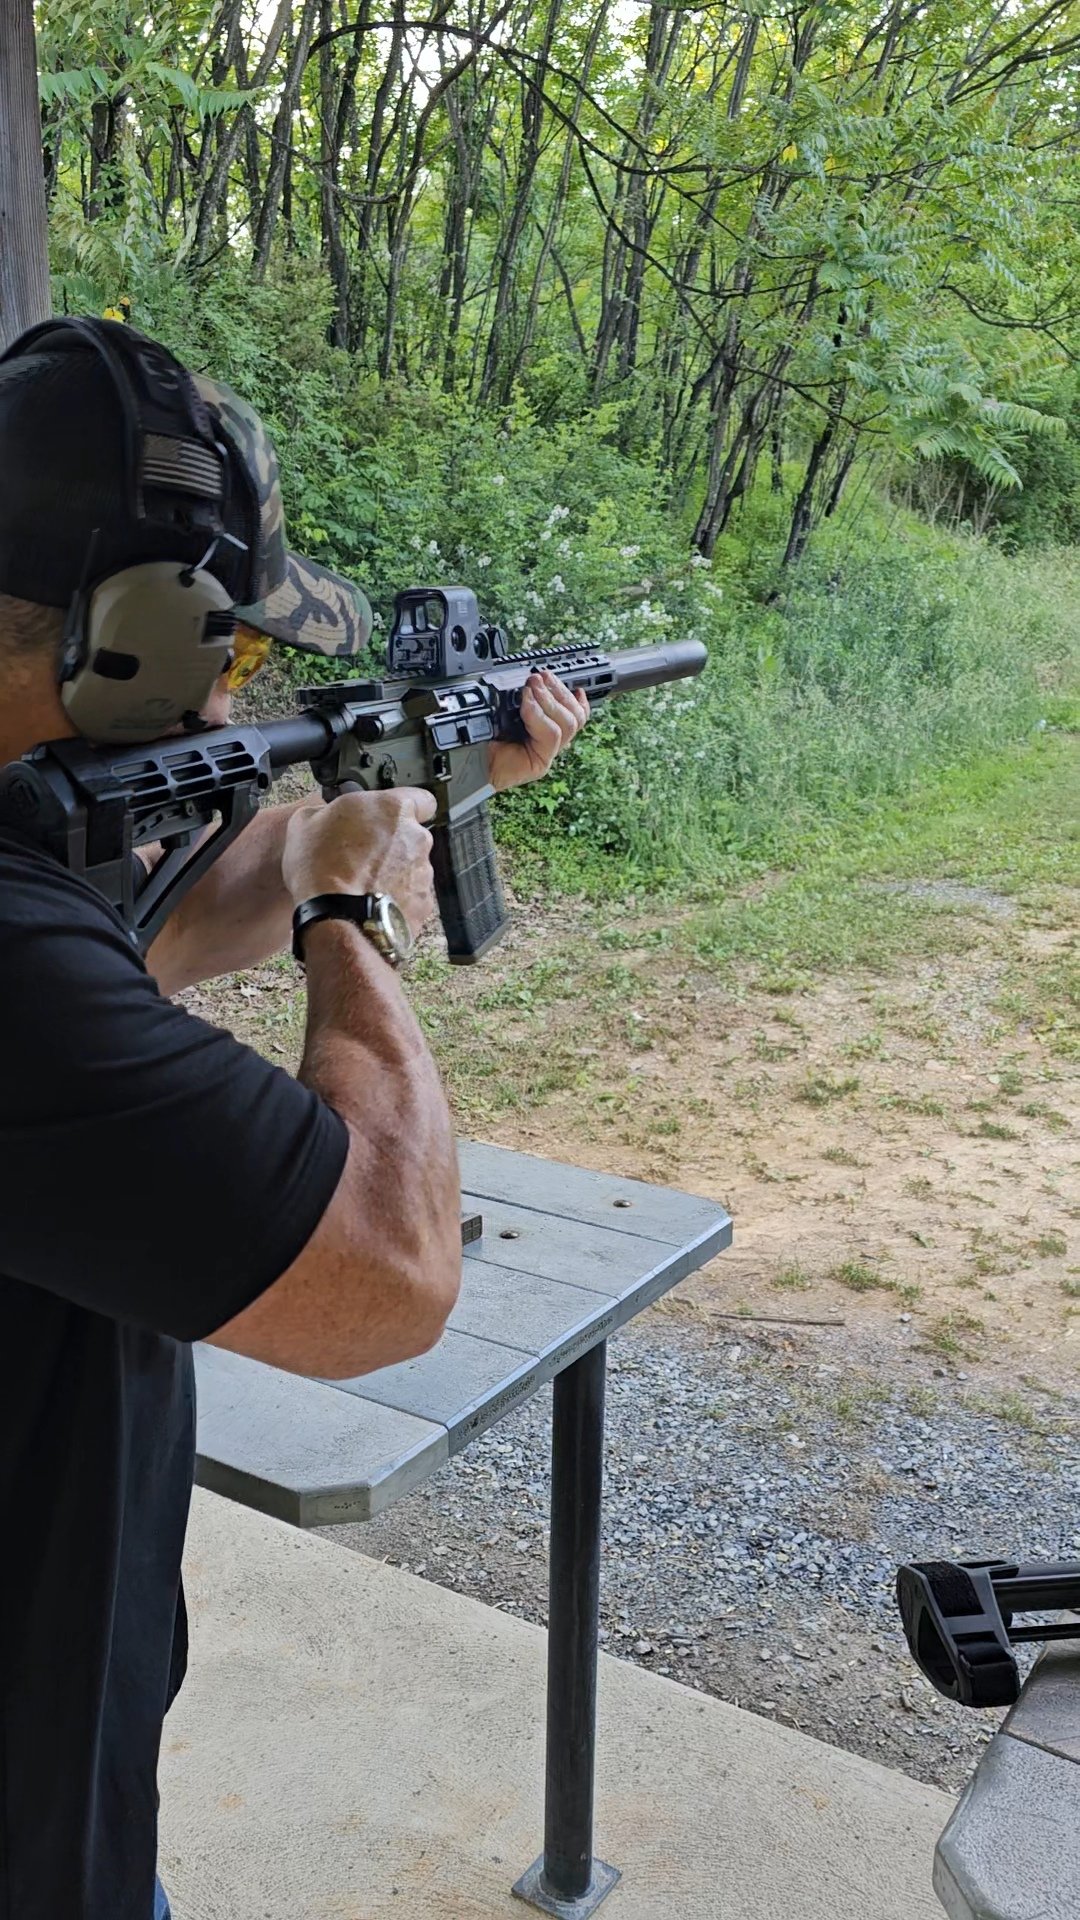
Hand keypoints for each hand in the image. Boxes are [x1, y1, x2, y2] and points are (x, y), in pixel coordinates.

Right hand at [282, 788, 436, 937]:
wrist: (335, 918)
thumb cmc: (321, 869)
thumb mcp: (304, 823)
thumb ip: (326, 811)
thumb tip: (323, 815)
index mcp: (393, 809)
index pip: (421, 798)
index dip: (405, 808)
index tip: (390, 817)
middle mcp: (416, 837)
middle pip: (413, 836)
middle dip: (393, 844)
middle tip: (363, 855)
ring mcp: (423, 872)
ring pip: (412, 867)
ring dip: (394, 872)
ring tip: (364, 883)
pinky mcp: (423, 903)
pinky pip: (412, 896)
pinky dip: (397, 898)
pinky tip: (372, 902)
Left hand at [488, 669, 588, 792]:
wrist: (467, 759)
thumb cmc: (482, 735)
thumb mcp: (504, 708)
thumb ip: (524, 696)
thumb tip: (537, 679)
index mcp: (547, 726)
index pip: (576, 713)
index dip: (576, 696)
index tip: (562, 676)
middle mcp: (550, 740)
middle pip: (574, 716)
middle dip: (558, 690)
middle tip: (539, 677)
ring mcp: (547, 752)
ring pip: (567, 724)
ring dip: (549, 701)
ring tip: (532, 688)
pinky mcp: (540, 762)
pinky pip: (550, 735)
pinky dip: (539, 716)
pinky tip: (526, 705)